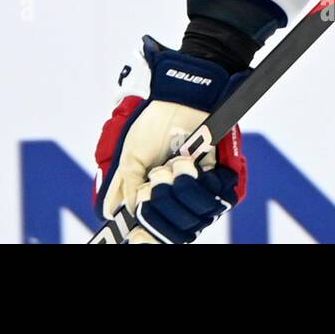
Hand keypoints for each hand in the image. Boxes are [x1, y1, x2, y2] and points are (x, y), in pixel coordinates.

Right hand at [93, 36, 247, 243]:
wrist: (180, 101)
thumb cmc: (153, 125)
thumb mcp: (130, 155)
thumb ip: (126, 185)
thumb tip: (121, 212)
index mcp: (151, 191)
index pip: (151, 225)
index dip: (145, 232)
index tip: (135, 235)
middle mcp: (174, 194)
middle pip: (168, 224)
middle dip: (157, 200)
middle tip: (155, 175)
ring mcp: (194, 188)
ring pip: (187, 212)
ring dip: (175, 188)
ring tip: (171, 164)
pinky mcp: (213, 178)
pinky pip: (207, 195)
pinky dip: (193, 179)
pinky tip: (185, 161)